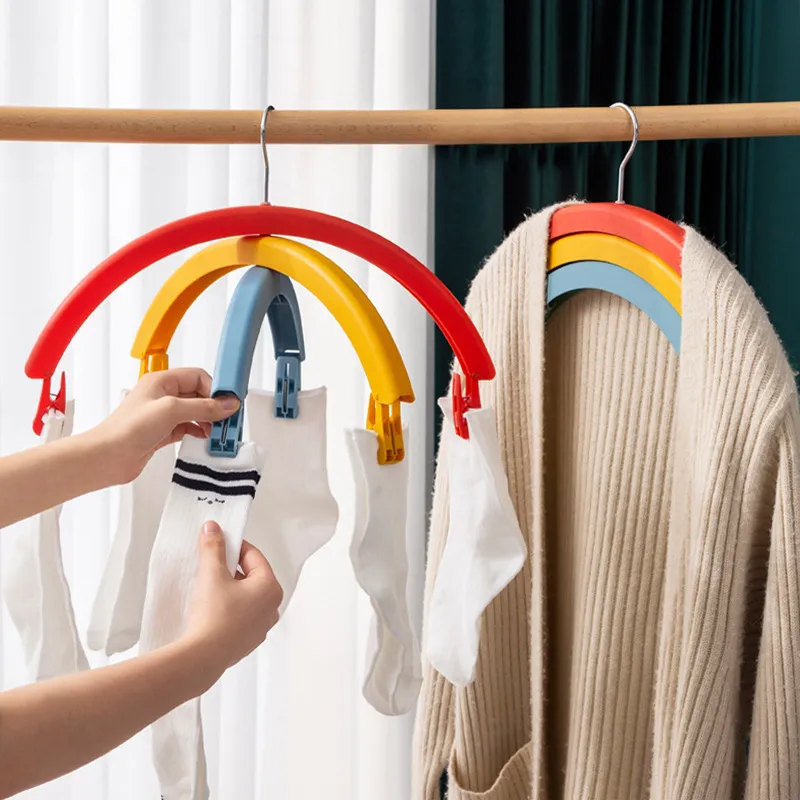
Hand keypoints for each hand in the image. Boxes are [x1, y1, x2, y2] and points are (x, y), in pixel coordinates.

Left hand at [88, 368, 239, 484]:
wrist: (108, 457)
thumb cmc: (127, 429)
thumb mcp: (171, 410)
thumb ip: (203, 407)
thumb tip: (227, 404)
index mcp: (161, 381)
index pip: (198, 377)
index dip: (215, 388)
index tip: (229, 401)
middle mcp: (162, 396)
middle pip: (198, 394)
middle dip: (215, 406)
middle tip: (228, 418)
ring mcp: (162, 415)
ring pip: (195, 412)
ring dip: (209, 420)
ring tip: (218, 430)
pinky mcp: (162, 432)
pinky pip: (188, 427)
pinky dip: (199, 431)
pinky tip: (204, 437)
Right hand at [184, 522, 282, 679]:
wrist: (203, 656)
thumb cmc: (213, 616)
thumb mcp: (212, 574)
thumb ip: (213, 548)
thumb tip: (213, 529)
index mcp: (270, 588)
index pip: (254, 556)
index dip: (235, 546)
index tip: (219, 542)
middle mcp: (272, 607)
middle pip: (252, 576)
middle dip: (231, 568)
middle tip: (211, 564)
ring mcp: (261, 626)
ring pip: (246, 597)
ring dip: (230, 588)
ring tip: (209, 587)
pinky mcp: (248, 640)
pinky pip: (241, 615)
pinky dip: (229, 607)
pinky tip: (211, 608)